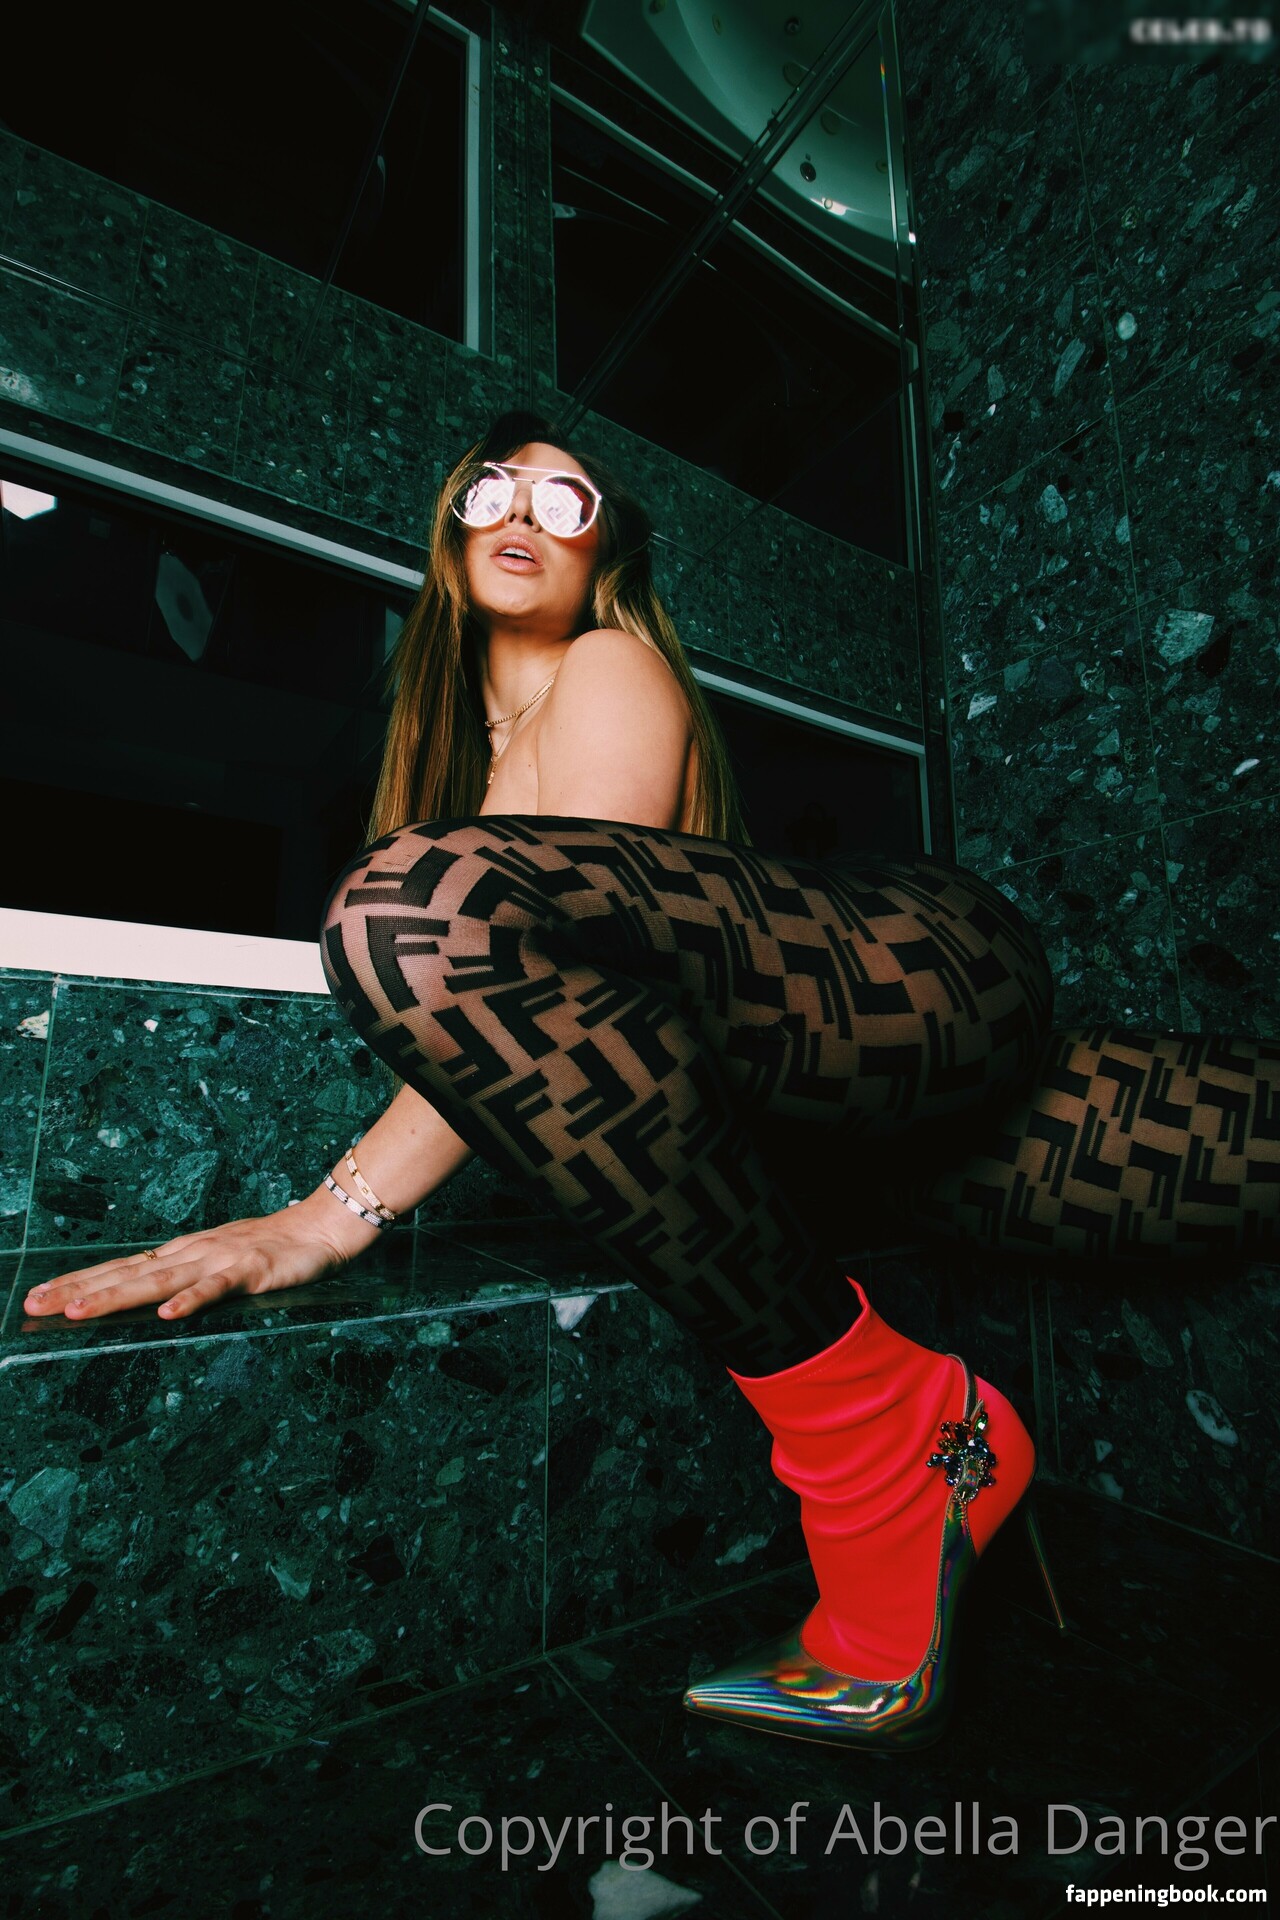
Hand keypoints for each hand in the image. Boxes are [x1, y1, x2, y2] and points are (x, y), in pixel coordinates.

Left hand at [21, 1187, 380, 1322]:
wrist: (320, 1225)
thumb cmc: (271, 1248)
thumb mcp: (217, 1263)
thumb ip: (183, 1278)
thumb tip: (144, 1299)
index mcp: (179, 1255)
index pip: (119, 1268)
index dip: (78, 1282)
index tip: (37, 1296)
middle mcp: (189, 1253)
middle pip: (126, 1274)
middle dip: (79, 1291)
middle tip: (35, 1306)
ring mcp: (217, 1260)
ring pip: (159, 1281)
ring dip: (119, 1296)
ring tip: (81, 1311)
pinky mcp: (249, 1270)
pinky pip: (216, 1288)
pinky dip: (191, 1301)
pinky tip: (169, 1314)